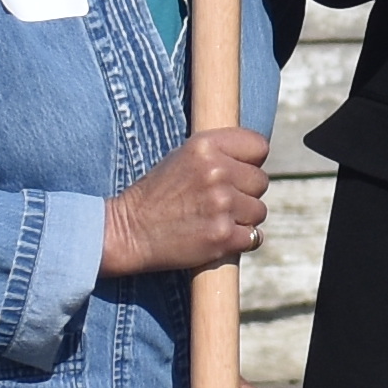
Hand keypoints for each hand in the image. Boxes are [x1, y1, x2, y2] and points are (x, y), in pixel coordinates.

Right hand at [98, 125, 270, 277]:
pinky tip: (219, 237)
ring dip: (243, 218)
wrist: (126, 232)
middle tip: (217, 202)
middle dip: (245, 193)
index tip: (237, 172)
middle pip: (261, 181)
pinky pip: (254, 237)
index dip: (251, 162)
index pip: (259, 146)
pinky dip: (241, 240)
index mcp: (205, 146)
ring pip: (259, 211)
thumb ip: (219, 154)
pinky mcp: (223, 235)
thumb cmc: (155, 195)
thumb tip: (257, 160)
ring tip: (213, 219)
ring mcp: (221, 204)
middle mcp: (216, 171)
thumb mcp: (182, 158)